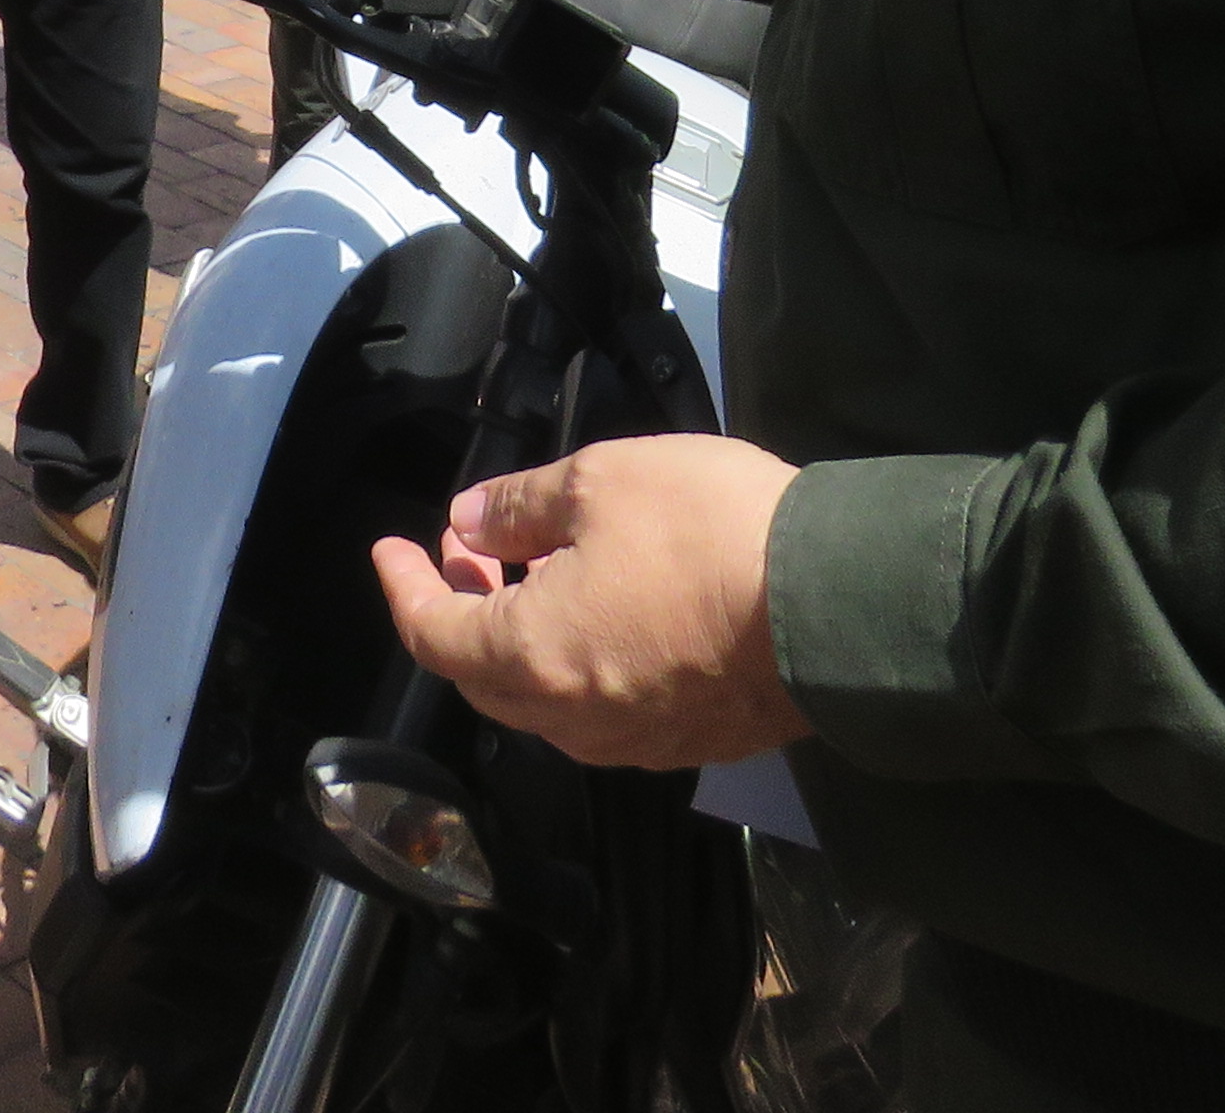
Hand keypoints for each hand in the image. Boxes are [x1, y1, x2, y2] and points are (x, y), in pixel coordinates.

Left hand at [371, 436, 813, 770]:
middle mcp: (572, 719)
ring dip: (522, 638)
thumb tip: (470, 522)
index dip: (404, 587)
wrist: (833, 605)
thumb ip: (519, 506)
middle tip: (474, 548)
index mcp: (532, 657)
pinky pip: (605, 711)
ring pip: (545, 700)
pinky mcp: (689, 741)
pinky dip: (580, 662)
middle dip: (463, 609)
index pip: (434, 636)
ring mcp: (635, 740)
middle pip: (484, 676)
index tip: (392, 548)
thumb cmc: (705, 531)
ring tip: (537, 572)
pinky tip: (607, 612)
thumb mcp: (600, 482)